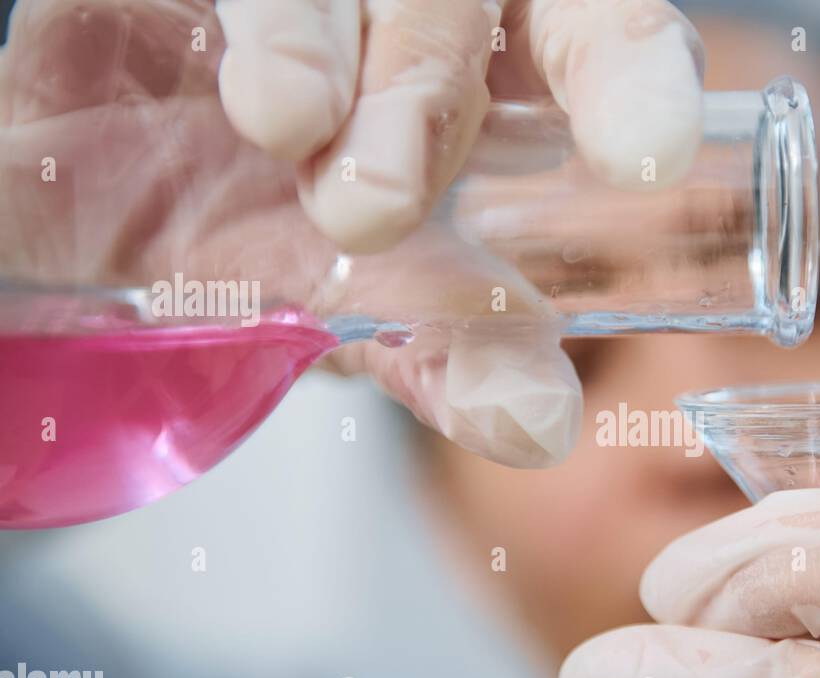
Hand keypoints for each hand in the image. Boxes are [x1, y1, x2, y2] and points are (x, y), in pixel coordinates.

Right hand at [0, 0, 703, 465]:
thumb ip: (461, 357)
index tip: (644, 153)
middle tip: (376, 201)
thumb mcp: (381, 313)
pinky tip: (272, 105)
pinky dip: (274, 31)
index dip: (633, 74)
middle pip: (465, 0)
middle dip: (427, 86)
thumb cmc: (280, 245)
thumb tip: (538, 425)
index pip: (596, 36)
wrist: (107, 223)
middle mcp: (421, 14)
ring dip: (341, 56)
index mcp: (498, 77)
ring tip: (295, 140)